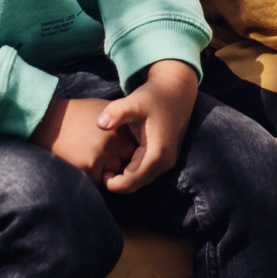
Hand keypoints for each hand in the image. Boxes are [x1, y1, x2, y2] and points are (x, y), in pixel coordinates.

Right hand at [31, 96, 136, 185]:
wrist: (48, 121)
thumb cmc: (76, 115)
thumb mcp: (104, 111)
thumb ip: (121, 124)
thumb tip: (134, 139)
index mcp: (122, 126)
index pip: (134, 149)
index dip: (124, 150)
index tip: (115, 147)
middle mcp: (117, 140)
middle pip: (126, 163)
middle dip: (116, 162)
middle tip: (98, 152)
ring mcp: (104, 153)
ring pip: (113, 173)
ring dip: (104, 170)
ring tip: (88, 154)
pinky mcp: (90, 166)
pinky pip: (98, 180)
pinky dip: (90, 175)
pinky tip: (79, 160)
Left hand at [99, 60, 198, 192]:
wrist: (176, 92)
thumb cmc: (153, 97)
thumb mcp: (134, 102)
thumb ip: (117, 113)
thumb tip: (100, 123)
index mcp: (156, 154)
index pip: (130, 182)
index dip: (112, 183)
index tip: (100, 172)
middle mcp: (164, 162)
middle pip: (136, 185)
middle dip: (118, 183)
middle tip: (102, 169)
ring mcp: (168, 162)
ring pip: (142, 181)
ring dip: (126, 178)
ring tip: (110, 164)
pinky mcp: (167, 158)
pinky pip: (147, 173)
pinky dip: (133, 172)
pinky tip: (123, 158)